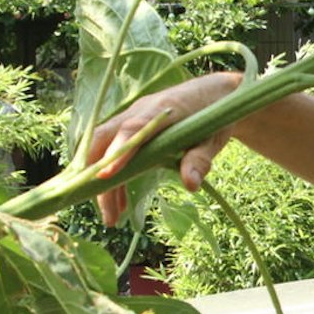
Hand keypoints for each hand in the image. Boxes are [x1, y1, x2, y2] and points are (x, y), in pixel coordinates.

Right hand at [84, 72, 241, 226]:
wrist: (216, 94)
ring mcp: (133, 119)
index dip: (118, 151)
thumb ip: (200, 158)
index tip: (105, 176)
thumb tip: (190, 185)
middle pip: (104, 139)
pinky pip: (115, 153)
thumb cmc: (216, 114)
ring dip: (105, 184)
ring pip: (105, 149)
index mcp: (161, 109)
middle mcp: (139, 111)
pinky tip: (121, 205)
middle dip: (97, 174)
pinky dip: (116, 179)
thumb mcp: (214, 137)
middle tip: (106, 211)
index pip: (132, 129)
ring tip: (112, 219)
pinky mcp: (134, 129)